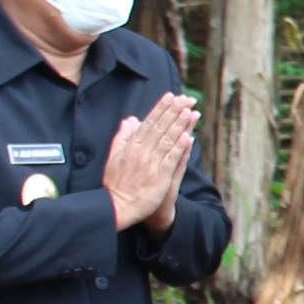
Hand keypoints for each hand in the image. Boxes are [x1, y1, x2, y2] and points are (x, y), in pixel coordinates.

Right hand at [104, 94, 199, 232]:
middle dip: (174, 111)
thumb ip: (122, 137)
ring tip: (190, 111)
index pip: (149, 122)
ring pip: (168, 140)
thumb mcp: (113, 157)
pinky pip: (172, 159)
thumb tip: (130, 119)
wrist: (117, 206)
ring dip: (180, 124)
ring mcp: (152, 164)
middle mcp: (142, 152)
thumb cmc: (115, 184)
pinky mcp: (160, 177)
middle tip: (186, 98)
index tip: (171, 96)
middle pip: (160, 127)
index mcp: (131, 146)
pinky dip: (180, 147)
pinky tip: (188, 136)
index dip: (161, 108)